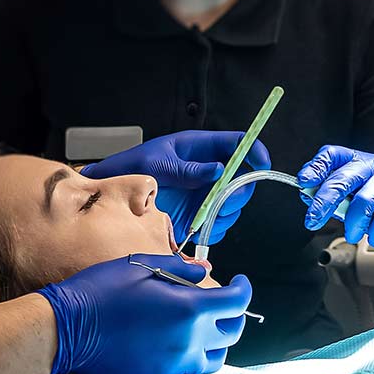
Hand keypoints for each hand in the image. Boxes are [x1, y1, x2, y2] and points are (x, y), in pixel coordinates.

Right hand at [37, 254, 251, 373]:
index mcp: (189, 308)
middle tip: (221, 303)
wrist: (67, 330)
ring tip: (204, 327)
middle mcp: (189, 340)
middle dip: (233, 313)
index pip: (237, 302)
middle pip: (232, 331)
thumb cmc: (101, 292)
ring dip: (217, 341)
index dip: (244, 288)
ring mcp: (176, 364)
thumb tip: (206, 271)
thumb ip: (181, 269)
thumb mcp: (141, 267)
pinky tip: (184, 346)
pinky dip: (197, 360)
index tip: (239, 282)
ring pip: (217, 358)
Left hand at [82, 132, 270, 244]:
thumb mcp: (157, 163)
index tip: (261, 162)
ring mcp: (204, 194)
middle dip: (238, 192)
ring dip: (225, 213)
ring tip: (203, 217)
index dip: (254, 151)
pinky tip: (198, 228)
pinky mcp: (198, 215)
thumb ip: (187, 169)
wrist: (113, 194)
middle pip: (242, 179)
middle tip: (222, 200)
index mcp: (200, 148)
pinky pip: (218, 224)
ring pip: (233, 205)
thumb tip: (218, 170)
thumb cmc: (131, 169)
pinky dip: (213, 229)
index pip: (238, 143)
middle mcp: (208, 171)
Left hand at [297, 145, 373, 255]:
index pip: (331, 155)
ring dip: (353, 223)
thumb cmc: (373, 204)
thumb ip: (326, 193)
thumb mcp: (346, 196)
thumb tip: (306, 194)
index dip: (316, 168)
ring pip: (364, 201)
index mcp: (354, 160)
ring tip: (350, 234)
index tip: (304, 182)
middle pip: (343, 179)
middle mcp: (372, 165)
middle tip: (313, 221)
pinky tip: (372, 237)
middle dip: (324, 203)